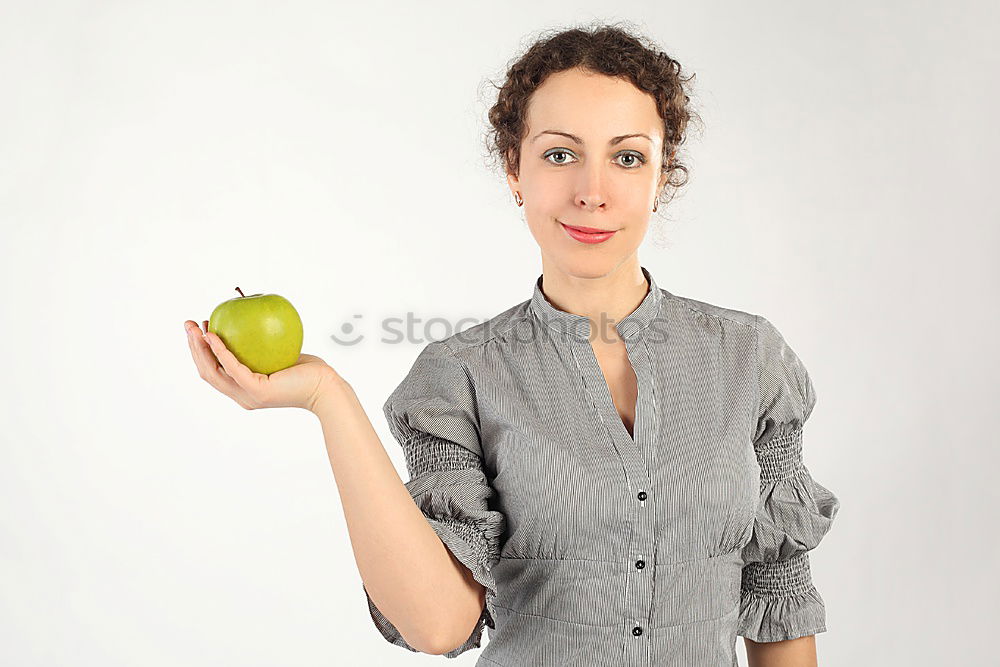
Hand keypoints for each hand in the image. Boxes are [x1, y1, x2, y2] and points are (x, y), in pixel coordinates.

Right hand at [184, 319, 342, 411]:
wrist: (326, 388)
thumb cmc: (308, 372)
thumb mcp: (279, 355)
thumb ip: (263, 346)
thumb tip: (252, 321)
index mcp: (244, 389)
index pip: (214, 371)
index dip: (201, 351)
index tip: (199, 329)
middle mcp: (242, 396)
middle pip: (207, 371)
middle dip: (193, 347)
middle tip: (189, 324)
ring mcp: (248, 395)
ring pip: (213, 371)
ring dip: (200, 347)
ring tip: (195, 327)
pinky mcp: (256, 390)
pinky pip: (233, 367)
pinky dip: (220, 350)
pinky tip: (213, 335)